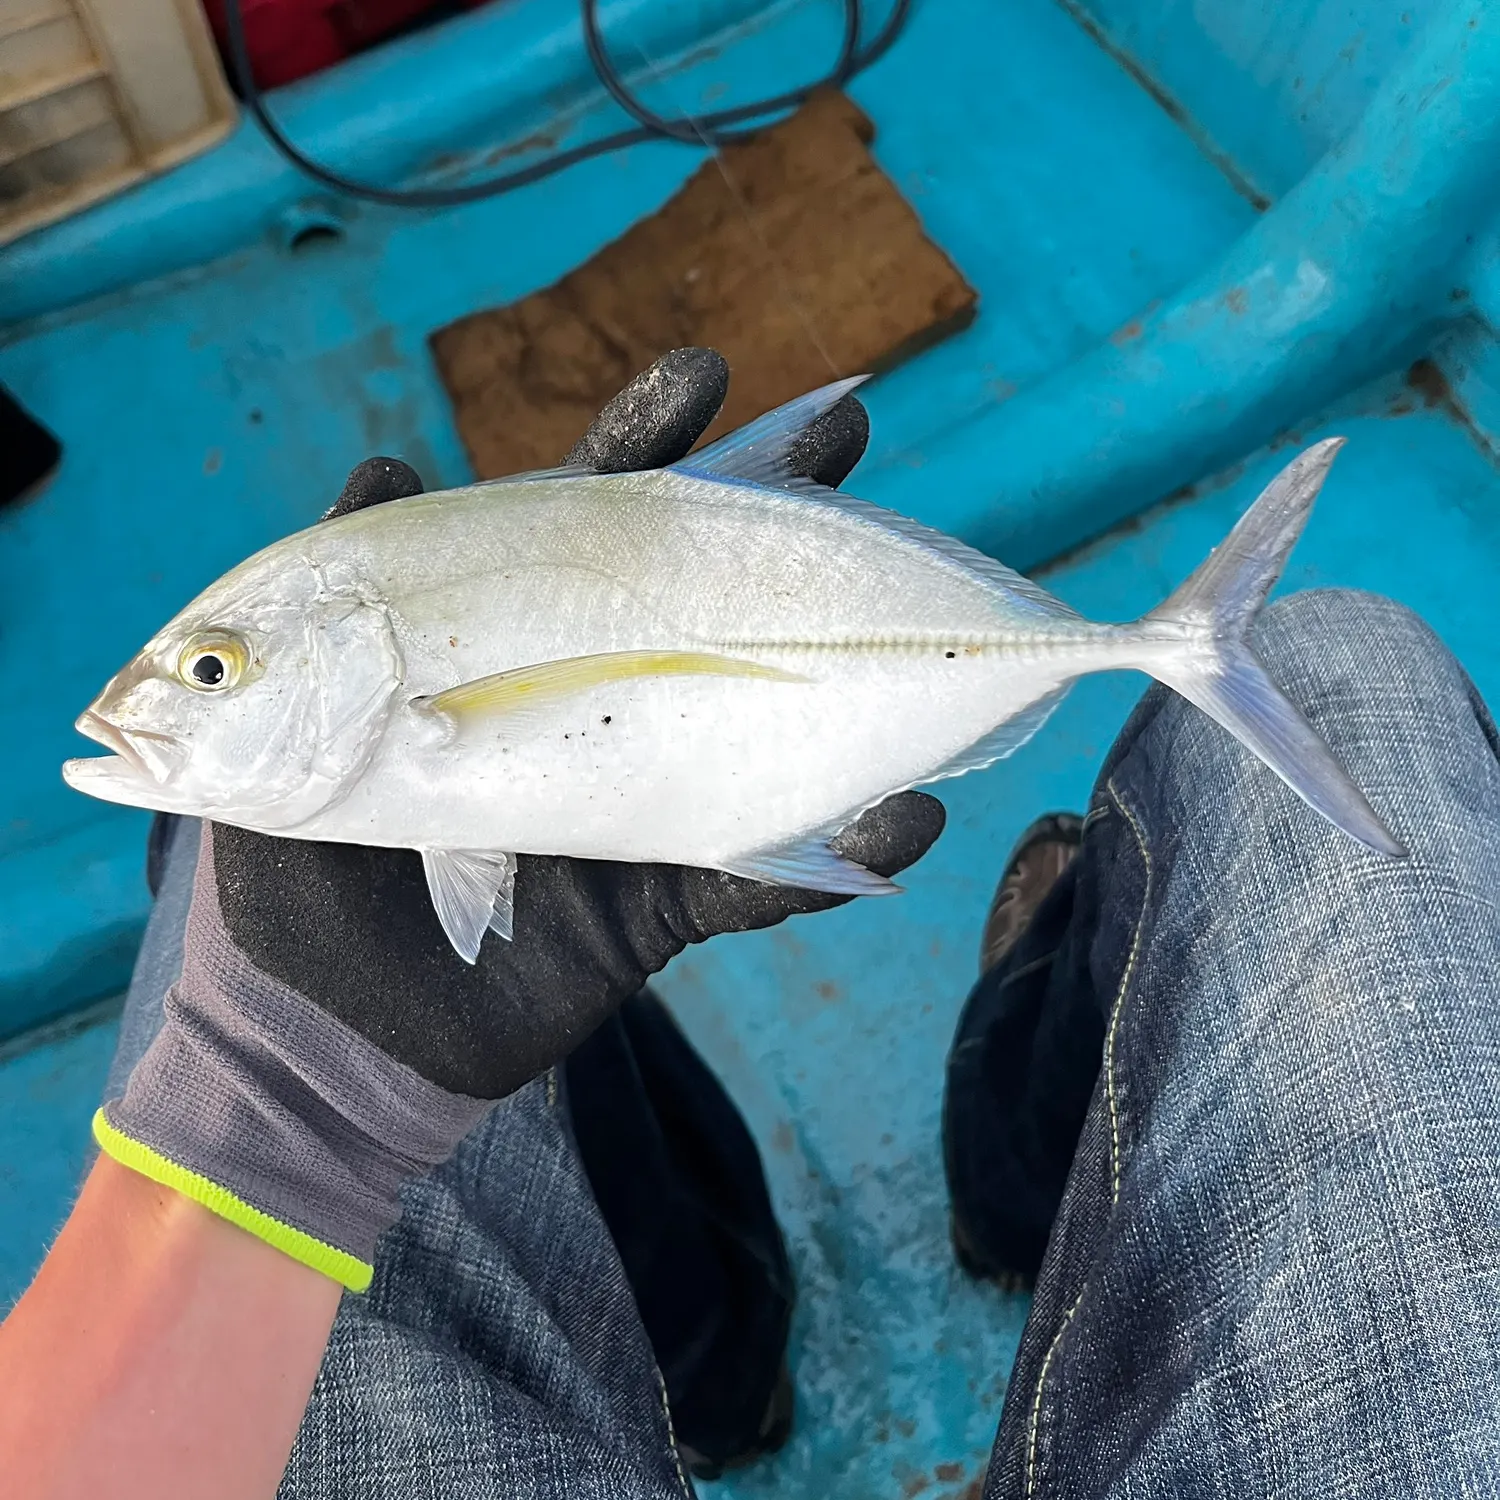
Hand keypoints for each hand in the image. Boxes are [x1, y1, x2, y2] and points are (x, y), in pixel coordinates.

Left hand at [101, 350, 944, 1289]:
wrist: (326, 1043)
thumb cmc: (298, 891)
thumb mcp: (294, 742)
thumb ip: (338, 622)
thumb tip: (379, 466)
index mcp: (502, 662)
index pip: (579, 535)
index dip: (641, 455)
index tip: (702, 383)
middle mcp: (587, 714)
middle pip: (693, 597)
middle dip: (773, 514)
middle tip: (848, 434)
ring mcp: (634, 803)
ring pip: (753, 717)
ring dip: (840, 660)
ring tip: (923, 608)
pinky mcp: (659, 905)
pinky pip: (760, 877)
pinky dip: (835, 856)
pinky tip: (907, 816)